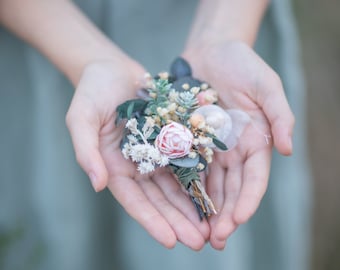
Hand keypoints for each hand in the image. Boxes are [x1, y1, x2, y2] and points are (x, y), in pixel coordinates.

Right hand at [66, 60, 209, 249]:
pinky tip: (213, 193)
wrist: (111, 69)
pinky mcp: (170, 140)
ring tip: (211, 227)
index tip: (171, 240)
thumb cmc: (91, 93)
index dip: (152, 221)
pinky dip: (198, 179)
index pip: (134, 201)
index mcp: (114, 167)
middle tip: (200, 241)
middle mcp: (137, 166)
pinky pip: (186, 162)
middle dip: (178, 221)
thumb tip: (98, 184)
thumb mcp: (81, 120)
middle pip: (159, 200)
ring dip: (192, 207)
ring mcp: (155, 154)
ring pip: (176, 186)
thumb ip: (87, 152)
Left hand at [183, 41, 294, 248]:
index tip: (237, 219)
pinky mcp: (189, 140)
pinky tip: (179, 206)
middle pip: (230, 188)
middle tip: (215, 239)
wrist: (211, 50)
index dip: (248, 200)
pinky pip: (186, 167)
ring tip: (197, 233)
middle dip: (224, 215)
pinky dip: (185, 188)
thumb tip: (289, 149)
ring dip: (204, 210)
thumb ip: (279, 115)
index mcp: (255, 141)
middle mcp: (233, 150)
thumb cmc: (243, 64)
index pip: (254, 178)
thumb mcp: (266, 85)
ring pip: (209, 185)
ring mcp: (210, 147)